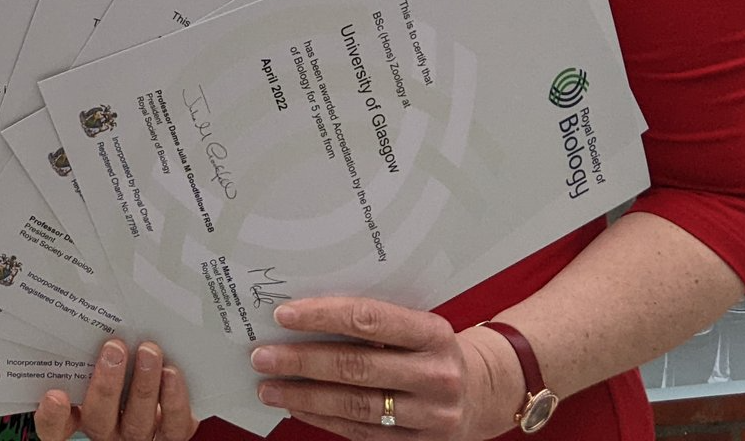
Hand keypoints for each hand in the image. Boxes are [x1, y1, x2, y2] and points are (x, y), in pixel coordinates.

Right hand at [36, 339, 196, 440]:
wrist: (166, 390)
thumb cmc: (128, 367)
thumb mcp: (103, 361)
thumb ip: (93, 349)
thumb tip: (89, 311)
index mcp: (84, 414)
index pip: (56, 428)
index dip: (52, 417)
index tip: (54, 395)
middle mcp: (109, 430)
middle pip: (100, 419)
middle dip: (107, 385)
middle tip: (114, 348)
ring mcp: (140, 434)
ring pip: (137, 422)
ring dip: (143, 385)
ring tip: (148, 351)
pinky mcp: (172, 433)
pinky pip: (173, 424)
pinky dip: (173, 399)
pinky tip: (171, 372)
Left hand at [250, 298, 507, 439]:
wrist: (482, 390)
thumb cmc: (431, 347)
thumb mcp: (417, 323)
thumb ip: (373, 320)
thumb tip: (302, 315)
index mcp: (433, 332)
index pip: (370, 319)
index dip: (323, 316)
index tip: (283, 314)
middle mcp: (435, 374)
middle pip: (356, 367)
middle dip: (302, 361)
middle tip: (262, 355)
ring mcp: (430, 415)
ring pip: (355, 406)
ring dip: (304, 396)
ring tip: (269, 386)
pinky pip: (361, 433)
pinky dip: (324, 419)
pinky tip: (297, 407)